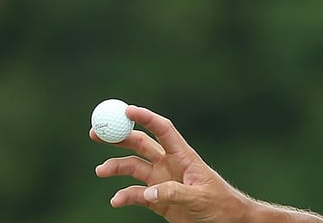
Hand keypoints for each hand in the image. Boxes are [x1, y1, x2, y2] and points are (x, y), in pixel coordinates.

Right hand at [92, 105, 255, 222]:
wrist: (226, 221)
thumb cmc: (221, 204)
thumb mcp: (200, 198)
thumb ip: (175, 193)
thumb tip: (147, 192)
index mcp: (183, 156)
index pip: (163, 130)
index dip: (146, 118)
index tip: (126, 110)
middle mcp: (169, 164)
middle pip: (141, 144)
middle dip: (119, 136)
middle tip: (96, 132)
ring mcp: (161, 181)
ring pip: (133, 167)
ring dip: (115, 167)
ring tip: (101, 171)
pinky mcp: (157, 199)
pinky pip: (135, 194)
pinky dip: (124, 196)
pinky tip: (116, 201)